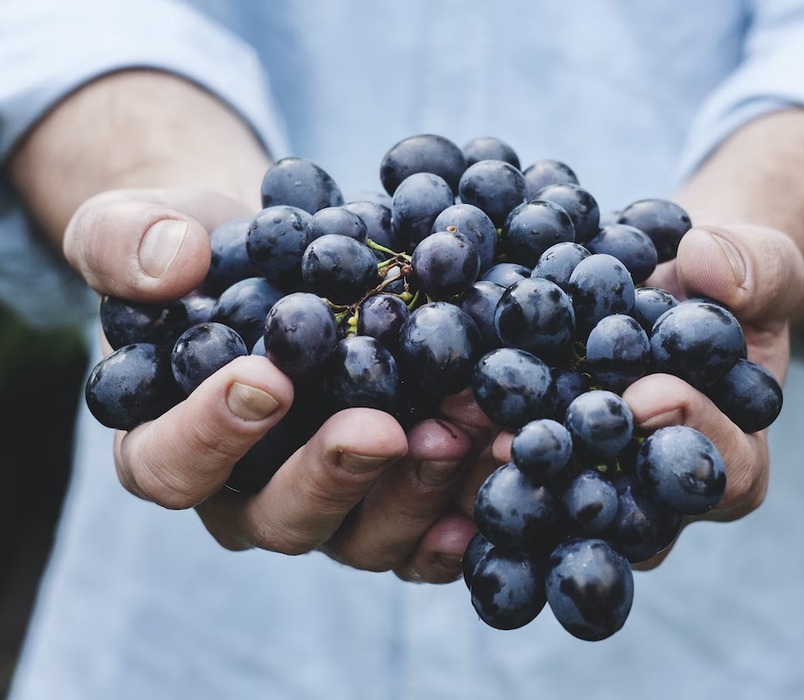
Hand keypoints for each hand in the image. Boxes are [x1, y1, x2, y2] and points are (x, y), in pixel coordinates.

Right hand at [66, 187, 486, 582]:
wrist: (282, 261)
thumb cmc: (202, 253)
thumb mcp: (139, 226)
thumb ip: (126, 242)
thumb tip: (172, 264)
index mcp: (169, 445)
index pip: (170, 465)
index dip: (211, 435)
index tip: (266, 379)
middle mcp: (248, 496)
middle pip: (280, 518)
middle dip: (334, 475)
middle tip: (381, 429)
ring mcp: (329, 507)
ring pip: (365, 535)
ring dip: (418, 491)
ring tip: (465, 432)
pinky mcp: (392, 501)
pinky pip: (428, 534)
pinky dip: (467, 510)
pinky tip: (504, 469)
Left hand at [486, 223, 803, 567]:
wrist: (667, 287)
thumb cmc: (724, 285)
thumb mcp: (761, 265)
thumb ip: (755, 269)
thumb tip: (707, 264)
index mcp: (732, 457)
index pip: (724, 470)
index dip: (690, 435)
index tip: (647, 394)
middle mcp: (660, 494)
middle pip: (628, 511)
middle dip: (579, 474)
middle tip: (527, 442)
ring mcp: (597, 486)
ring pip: (559, 506)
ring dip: (510, 475)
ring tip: (465, 433)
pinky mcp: (544, 465)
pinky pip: (512, 473)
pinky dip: (472, 450)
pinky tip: (433, 423)